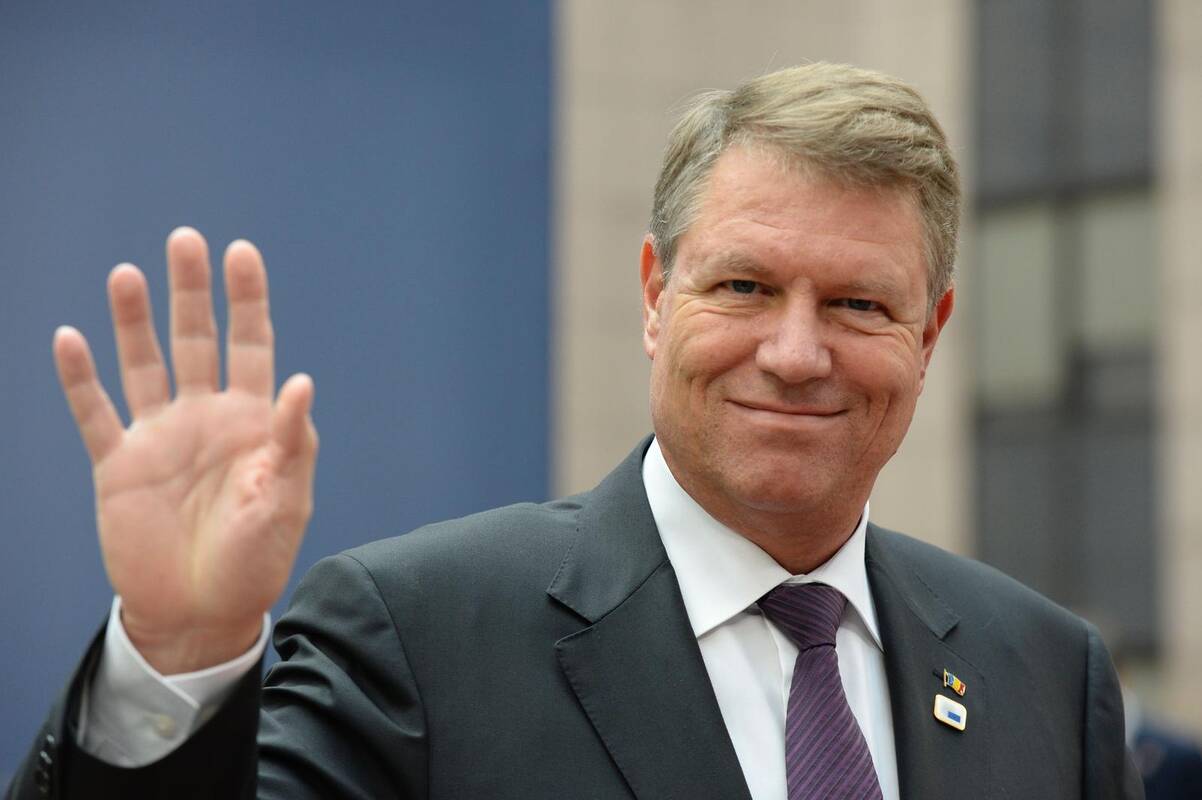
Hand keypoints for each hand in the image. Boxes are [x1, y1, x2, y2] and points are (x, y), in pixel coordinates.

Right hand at [53, 228, 317, 673]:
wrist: (202, 614)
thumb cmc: (256, 561)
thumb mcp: (286, 503)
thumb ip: (292, 443)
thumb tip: (302, 382)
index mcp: (252, 421)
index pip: (251, 345)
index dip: (246, 300)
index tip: (241, 253)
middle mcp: (204, 418)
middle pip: (196, 340)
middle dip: (191, 292)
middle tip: (185, 239)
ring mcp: (160, 438)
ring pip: (143, 365)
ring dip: (134, 322)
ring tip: (127, 275)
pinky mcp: (119, 467)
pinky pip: (95, 415)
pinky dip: (80, 380)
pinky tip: (69, 339)